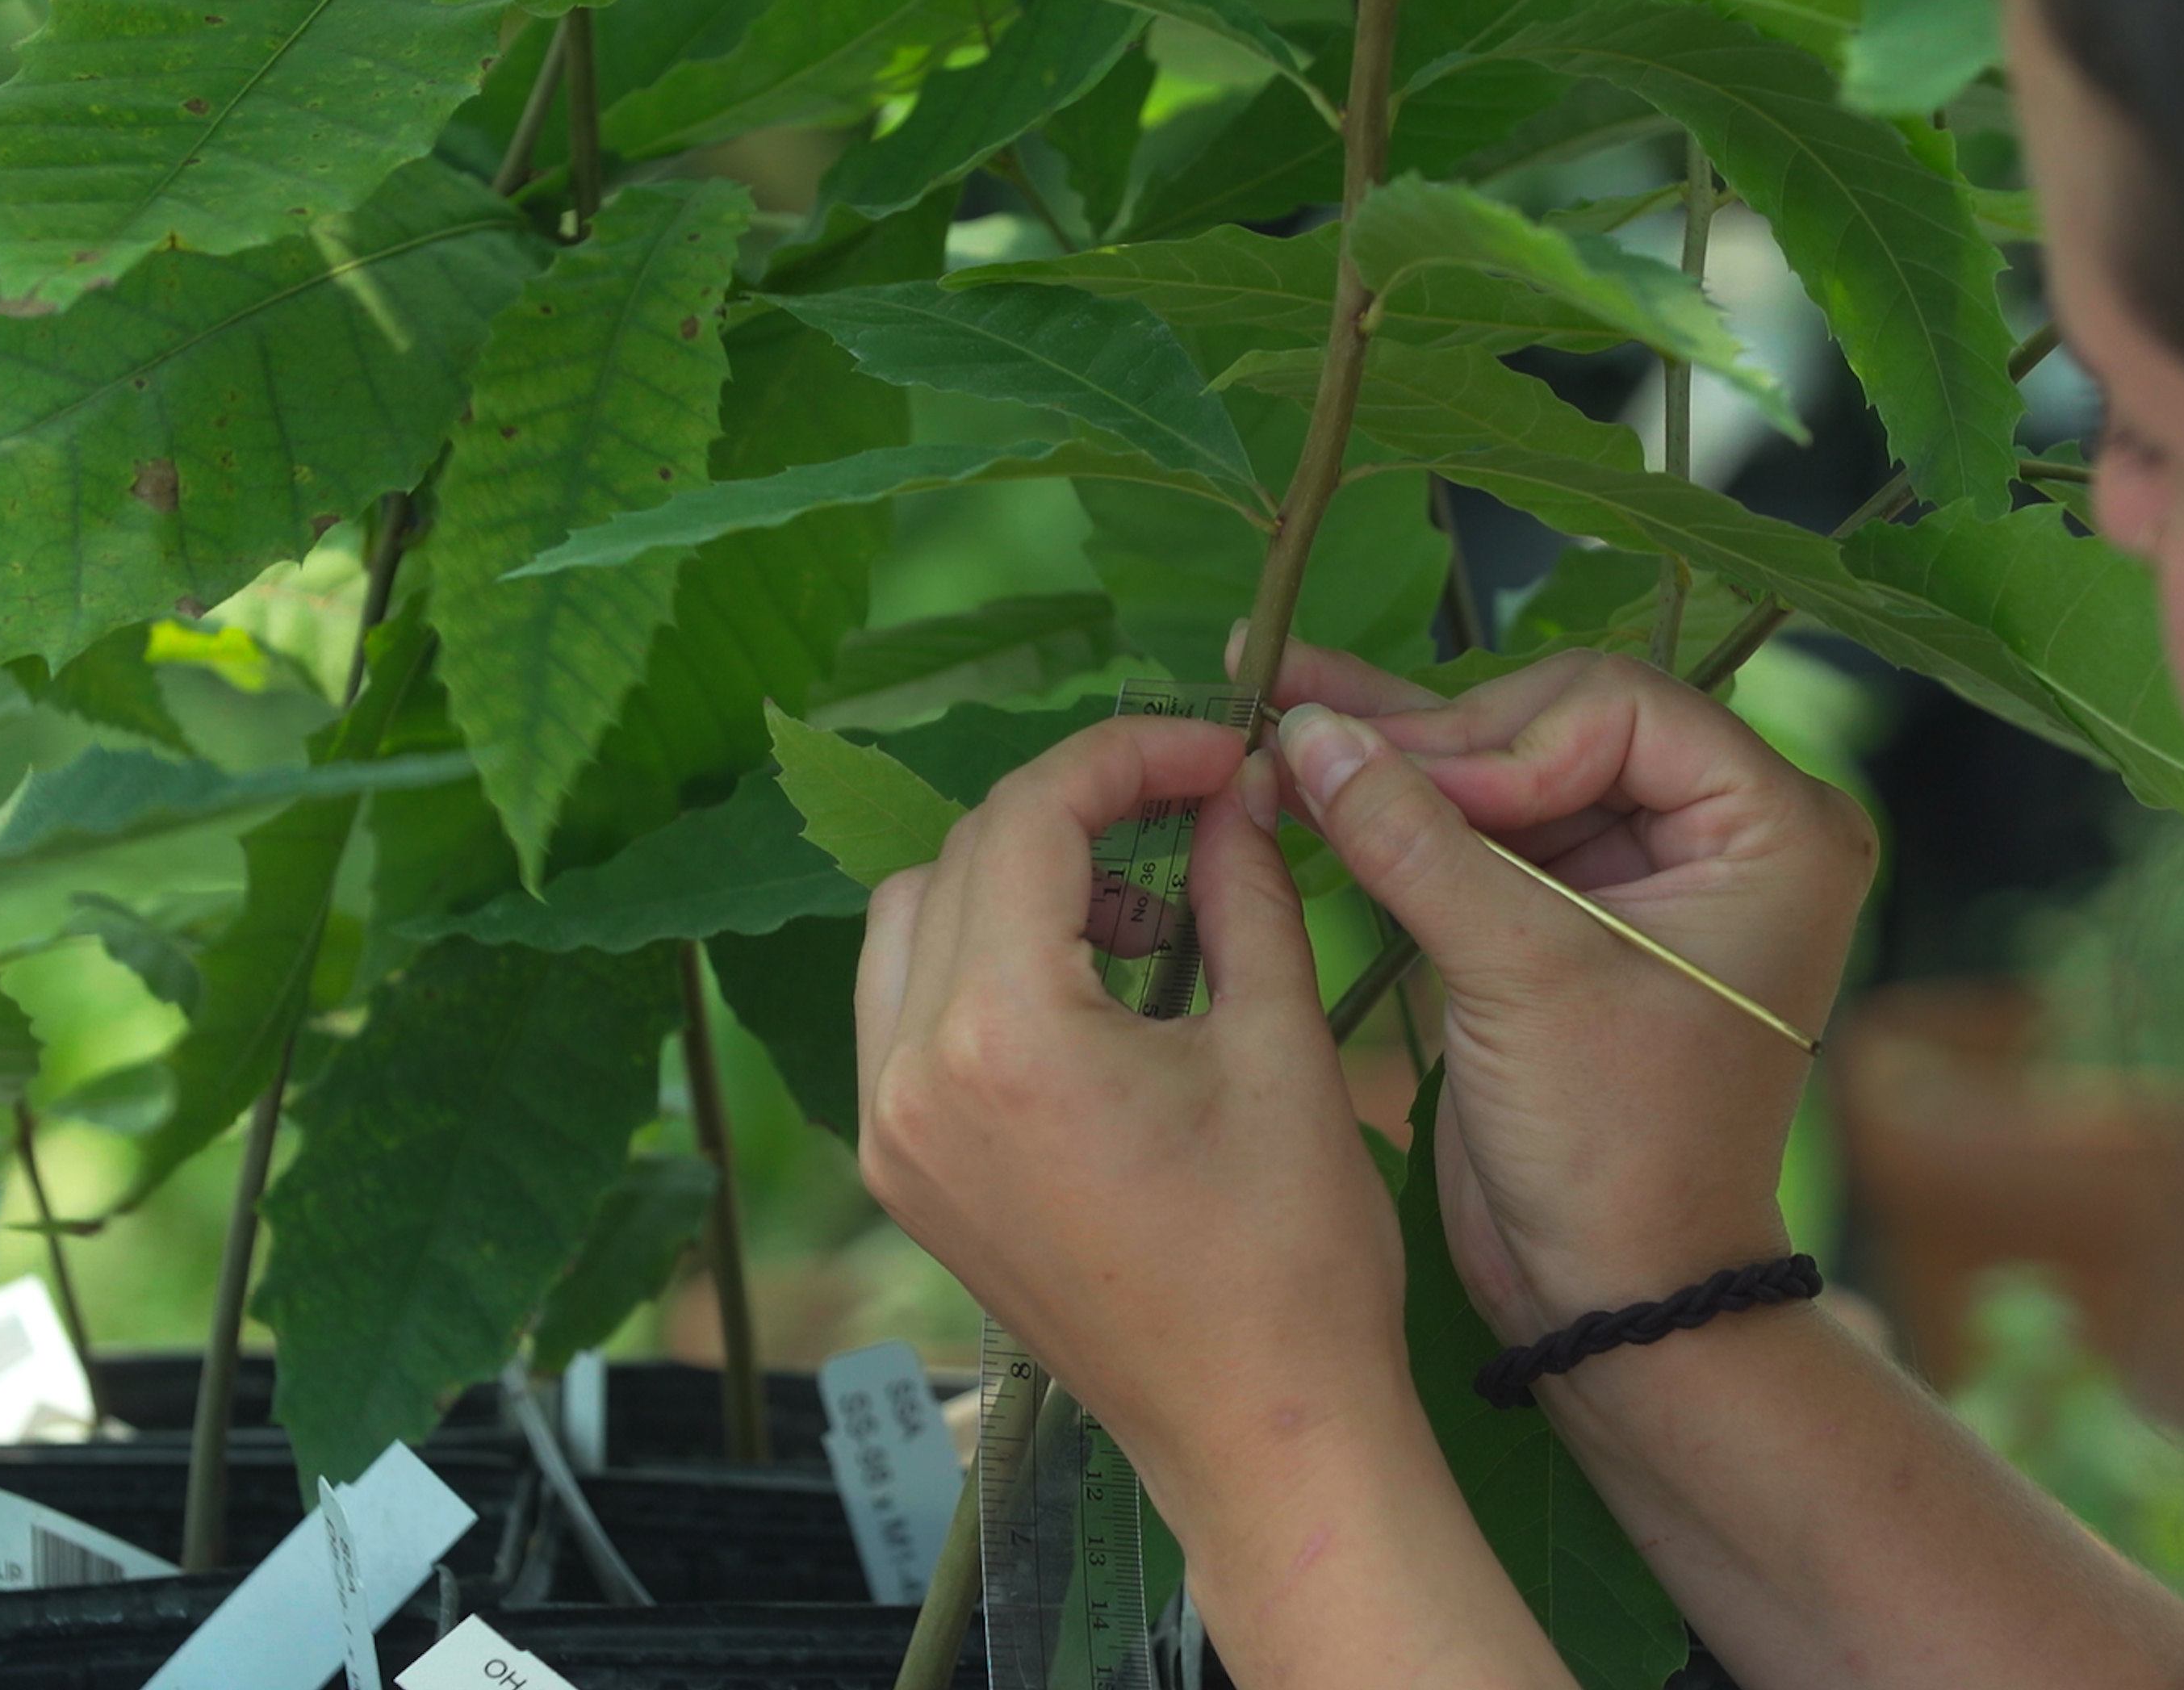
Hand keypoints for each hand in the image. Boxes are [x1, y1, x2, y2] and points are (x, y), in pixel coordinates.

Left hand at [851, 715, 1407, 1518]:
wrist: (1260, 1434)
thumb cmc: (1290, 1259)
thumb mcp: (1281, 1046)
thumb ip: (1245, 890)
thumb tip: (1236, 788)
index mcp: (1001, 1037)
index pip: (1030, 819)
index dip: (1129, 755)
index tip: (1216, 749)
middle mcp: (911, 1079)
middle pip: (960, 858)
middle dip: (1076, 814)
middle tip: (1192, 813)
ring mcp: (893, 1135)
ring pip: (911, 926)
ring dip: (1017, 885)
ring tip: (1145, 917)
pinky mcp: (906, 1176)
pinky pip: (906, 1017)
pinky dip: (983, 967)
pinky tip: (1093, 990)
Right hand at [1249, 638, 1875, 1343]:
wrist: (1611, 1295)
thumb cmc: (1615, 1151)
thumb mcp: (1521, 979)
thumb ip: (1415, 843)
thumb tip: (1311, 729)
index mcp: (1774, 830)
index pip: (1615, 710)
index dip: (1499, 743)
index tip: (1400, 794)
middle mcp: (1721, 832)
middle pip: (1551, 724)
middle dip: (1432, 742)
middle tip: (1304, 732)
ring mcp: (1639, 869)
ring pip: (1504, 767)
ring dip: (1395, 752)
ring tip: (1278, 699)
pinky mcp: (1565, 913)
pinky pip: (1478, 830)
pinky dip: (1396, 806)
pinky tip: (1302, 754)